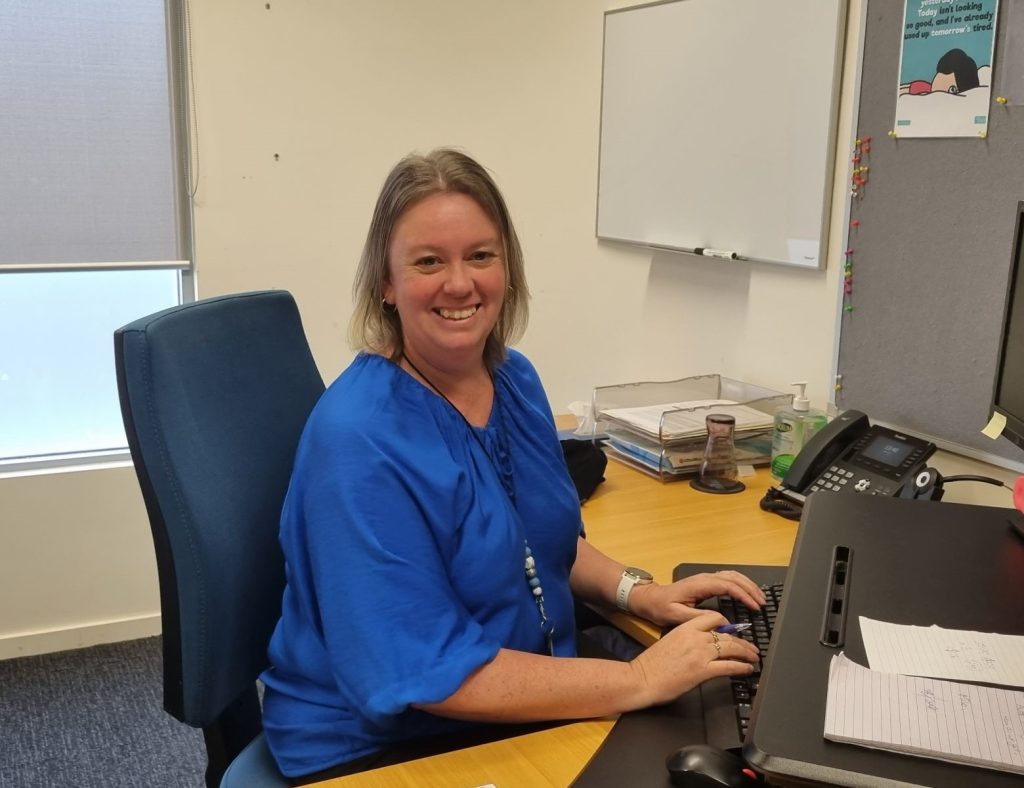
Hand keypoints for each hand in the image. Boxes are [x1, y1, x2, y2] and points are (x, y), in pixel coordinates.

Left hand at [628, 569, 766, 626]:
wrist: (650, 598)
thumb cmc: (661, 607)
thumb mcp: (678, 616)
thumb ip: (701, 618)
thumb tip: (723, 621)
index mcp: (699, 585)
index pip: (728, 586)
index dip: (744, 595)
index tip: (755, 607)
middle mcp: (704, 578)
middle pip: (734, 578)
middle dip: (750, 589)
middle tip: (763, 604)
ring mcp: (705, 578)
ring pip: (732, 575)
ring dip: (748, 585)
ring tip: (760, 598)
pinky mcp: (706, 582)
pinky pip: (728, 578)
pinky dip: (741, 584)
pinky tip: (747, 593)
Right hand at [629, 611, 759, 706]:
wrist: (641, 678)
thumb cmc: (651, 665)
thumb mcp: (669, 642)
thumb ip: (687, 640)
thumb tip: (701, 646)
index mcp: (685, 628)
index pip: (713, 617)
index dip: (727, 624)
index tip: (733, 631)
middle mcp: (695, 637)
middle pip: (726, 634)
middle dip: (743, 641)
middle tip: (751, 647)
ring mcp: (700, 654)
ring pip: (732, 648)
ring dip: (746, 653)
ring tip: (754, 657)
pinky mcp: (703, 671)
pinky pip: (729, 666)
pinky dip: (742, 667)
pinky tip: (747, 669)